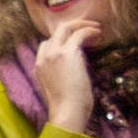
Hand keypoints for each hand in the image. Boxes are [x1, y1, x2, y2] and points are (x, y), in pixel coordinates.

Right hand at [32, 16, 96, 132]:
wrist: (67, 112)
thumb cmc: (67, 107)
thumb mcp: (58, 86)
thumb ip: (62, 71)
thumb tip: (77, 61)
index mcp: (39, 66)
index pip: (47, 44)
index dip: (62, 40)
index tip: (76, 41)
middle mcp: (44, 57)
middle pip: (56, 32)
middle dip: (72, 26)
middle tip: (87, 28)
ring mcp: (54, 53)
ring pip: (66, 28)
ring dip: (82, 25)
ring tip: (96, 29)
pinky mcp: (68, 52)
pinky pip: (79, 34)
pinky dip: (90, 31)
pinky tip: (98, 34)